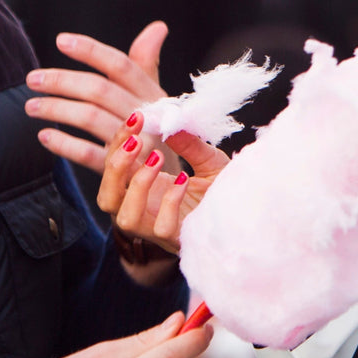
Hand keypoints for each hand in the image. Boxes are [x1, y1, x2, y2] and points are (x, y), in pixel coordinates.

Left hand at [26, 22, 170, 174]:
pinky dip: (64, 145)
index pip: (120, 64)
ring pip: (91, 118)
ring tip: (31, 106)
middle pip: (99, 90)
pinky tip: (44, 135)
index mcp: (150, 92)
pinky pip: (89, 154)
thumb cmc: (154, 127)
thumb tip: (158, 26)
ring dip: (56, 110)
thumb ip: (147, 62)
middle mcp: (145, 115)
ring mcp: (135, 143)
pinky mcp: (122, 170)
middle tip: (32, 79)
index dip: (91, 50)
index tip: (60, 40)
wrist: (167, 178)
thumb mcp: (154, 95)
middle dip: (62, 81)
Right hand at [101, 120, 229, 253]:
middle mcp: (146, 210)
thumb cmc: (225, 190)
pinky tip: (184, 181)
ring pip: (125, 218)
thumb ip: (189, 143)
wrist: (250, 215)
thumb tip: (170, 120)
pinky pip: (161, 227)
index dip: (118, 143)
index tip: (136, 117)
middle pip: (106, 197)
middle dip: (116, 166)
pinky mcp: (177, 240)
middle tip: (137, 140)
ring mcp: (158, 228)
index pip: (115, 168)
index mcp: (146, 188)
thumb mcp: (208, 160)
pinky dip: (169, 201)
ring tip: (157, 158)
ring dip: (137, 185)